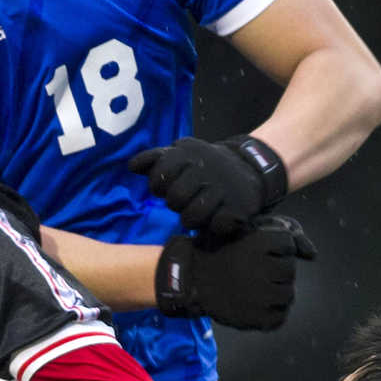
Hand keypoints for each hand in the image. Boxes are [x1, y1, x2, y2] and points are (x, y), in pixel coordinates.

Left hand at [128, 135, 287, 236]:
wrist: (248, 166)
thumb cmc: (202, 165)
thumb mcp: (179, 154)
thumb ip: (154, 159)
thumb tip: (132, 167)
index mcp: (187, 156)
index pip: (160, 175)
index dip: (158, 185)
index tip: (165, 186)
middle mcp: (205, 170)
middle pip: (175, 199)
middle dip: (175, 204)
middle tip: (182, 201)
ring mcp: (223, 189)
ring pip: (193, 216)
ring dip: (191, 219)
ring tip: (195, 212)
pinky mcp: (239, 207)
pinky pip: (218, 225)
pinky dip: (214, 226)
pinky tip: (215, 217)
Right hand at [155, 215, 316, 330]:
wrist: (189, 279)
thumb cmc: (218, 250)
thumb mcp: (244, 229)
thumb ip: (284, 232)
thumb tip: (313, 254)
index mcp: (260, 242)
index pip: (288, 244)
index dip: (273, 247)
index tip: (252, 251)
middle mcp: (264, 268)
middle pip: (289, 270)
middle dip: (274, 269)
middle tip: (250, 271)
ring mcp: (263, 296)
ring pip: (288, 294)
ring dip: (273, 290)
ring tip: (249, 287)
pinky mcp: (260, 318)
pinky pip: (279, 316)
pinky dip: (268, 311)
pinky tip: (250, 302)